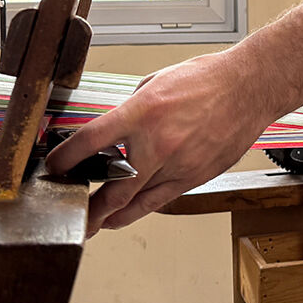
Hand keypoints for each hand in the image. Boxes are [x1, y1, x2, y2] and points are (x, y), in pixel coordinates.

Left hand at [45, 49, 270, 234]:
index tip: (54, 166)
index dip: (66, 158)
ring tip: (97, 223)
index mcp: (143, 112)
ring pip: (138, 202)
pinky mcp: (195, 177)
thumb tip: (115, 128)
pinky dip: (141, 207)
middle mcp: (159, 143)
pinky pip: (162, 199)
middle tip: (74, 215)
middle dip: (89, 208)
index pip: (92, 140)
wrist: (248, 88)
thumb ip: (132, 109)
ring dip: (113, 215)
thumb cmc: (207, 79)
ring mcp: (179, 164)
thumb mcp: (156, 83)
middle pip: (113, 188)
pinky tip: (128, 212)